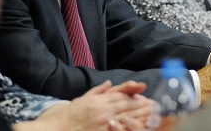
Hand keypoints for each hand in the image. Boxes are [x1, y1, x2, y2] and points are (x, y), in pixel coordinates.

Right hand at [17, 80, 160, 130]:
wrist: (55, 130)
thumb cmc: (67, 117)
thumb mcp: (82, 100)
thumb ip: (97, 91)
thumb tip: (109, 84)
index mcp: (99, 101)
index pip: (121, 95)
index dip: (134, 95)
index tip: (145, 95)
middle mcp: (103, 111)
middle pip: (127, 106)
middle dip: (142, 105)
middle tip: (155, 105)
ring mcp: (104, 123)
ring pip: (127, 117)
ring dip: (141, 115)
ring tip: (153, 114)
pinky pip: (120, 129)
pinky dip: (131, 126)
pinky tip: (139, 126)